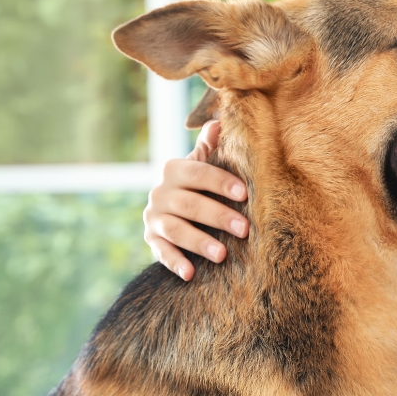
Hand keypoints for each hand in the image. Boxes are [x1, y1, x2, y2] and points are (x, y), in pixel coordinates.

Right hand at [144, 120, 249, 280]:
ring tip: (222, 255)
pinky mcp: (151, 239)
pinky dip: (174, 262)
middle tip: (245, 229)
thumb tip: (219, 121)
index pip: (198, 173)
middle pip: (190, 204)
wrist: (170, 207)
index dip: (221, 182)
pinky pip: (161, 252)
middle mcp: (160, 192)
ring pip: (176, 229)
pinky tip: (190, 274)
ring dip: (199, 242)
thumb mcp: (202, 163)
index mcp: (174, 170)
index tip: (245, 193)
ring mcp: (154, 217)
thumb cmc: (198, 184)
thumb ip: (211, 146)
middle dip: (218, 216)